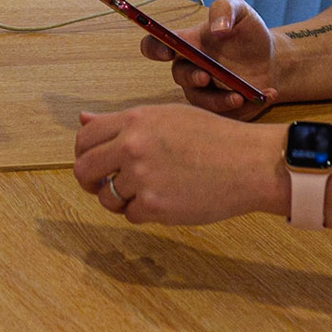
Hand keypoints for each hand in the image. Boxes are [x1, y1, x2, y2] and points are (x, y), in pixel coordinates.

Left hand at [73, 104, 287, 225]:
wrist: (249, 163)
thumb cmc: (212, 137)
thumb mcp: (166, 116)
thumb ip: (122, 122)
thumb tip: (82, 118)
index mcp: (135, 120)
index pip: (85, 138)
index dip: (84, 153)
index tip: (94, 163)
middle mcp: (132, 146)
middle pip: (84, 170)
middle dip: (91, 182)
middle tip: (106, 186)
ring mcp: (142, 177)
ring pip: (107, 197)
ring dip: (121, 199)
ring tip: (148, 191)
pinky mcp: (154, 206)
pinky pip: (131, 215)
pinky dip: (144, 213)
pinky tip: (167, 200)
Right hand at [140, 0, 277, 117]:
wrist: (273, 60)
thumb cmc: (249, 34)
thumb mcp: (241, 11)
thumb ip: (225, 10)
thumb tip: (217, 29)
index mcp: (187, 43)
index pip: (156, 45)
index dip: (154, 48)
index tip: (167, 51)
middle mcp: (191, 69)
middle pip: (179, 76)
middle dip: (191, 77)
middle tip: (206, 76)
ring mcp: (205, 91)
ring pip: (201, 101)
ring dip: (218, 100)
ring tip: (240, 96)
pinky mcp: (222, 108)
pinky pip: (228, 113)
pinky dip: (248, 105)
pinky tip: (267, 93)